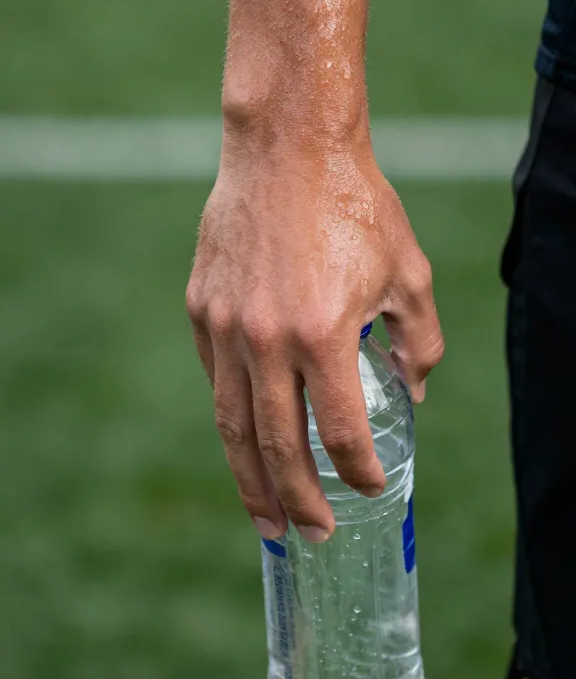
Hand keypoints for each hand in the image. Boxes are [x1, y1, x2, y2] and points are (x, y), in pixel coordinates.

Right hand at [187, 124, 443, 542]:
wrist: (286, 144)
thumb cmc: (356, 204)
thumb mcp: (409, 273)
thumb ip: (419, 342)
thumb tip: (412, 393)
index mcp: (322, 334)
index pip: (339, 432)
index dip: (359, 471)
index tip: (371, 488)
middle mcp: (264, 340)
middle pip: (276, 446)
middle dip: (297, 500)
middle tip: (313, 533)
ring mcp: (224, 326)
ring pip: (231, 424)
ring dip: (249, 478)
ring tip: (266, 517)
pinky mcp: (201, 308)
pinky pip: (215, 377)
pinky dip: (233, 414)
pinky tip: (246, 436)